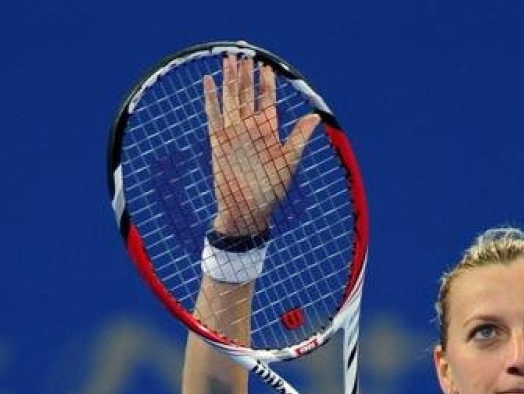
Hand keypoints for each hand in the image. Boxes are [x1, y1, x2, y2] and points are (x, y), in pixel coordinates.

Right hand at [202, 55, 319, 236]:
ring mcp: (233, 133)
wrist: (248, 210)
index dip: (267, 82)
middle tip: (244, 52)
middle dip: (246, 74)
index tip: (266, 66)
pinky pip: (213, 115)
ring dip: (229, 79)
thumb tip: (315, 116)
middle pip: (247, 94)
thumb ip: (299, 138)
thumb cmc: (272, 190)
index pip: (268, 99)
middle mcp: (250, 128)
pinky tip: (208, 80)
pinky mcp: (218, 141)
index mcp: (269, 130)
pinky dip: (210, 98)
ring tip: (228, 58)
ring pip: (230, 99)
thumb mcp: (289, 162)